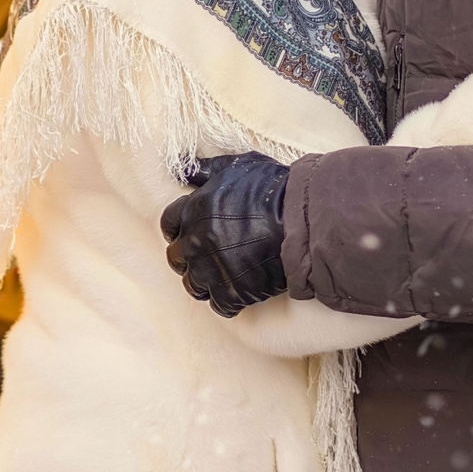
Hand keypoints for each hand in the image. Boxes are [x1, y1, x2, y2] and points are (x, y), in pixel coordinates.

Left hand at [158, 152, 291, 317]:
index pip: (168, 223)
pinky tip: (239, 292)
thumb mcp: (239, 166)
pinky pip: (219, 305)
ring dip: (204, 281)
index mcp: (195, 209)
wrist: (304, 220)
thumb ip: (208, 169)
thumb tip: (184, 170)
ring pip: (193, 284)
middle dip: (188, 258)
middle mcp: (197, 241)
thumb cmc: (275, 189)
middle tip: (207, 257)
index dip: (179, 228)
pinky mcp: (232, 292)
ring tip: (222, 276)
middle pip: (176, 258)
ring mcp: (212, 269)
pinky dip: (228, 301)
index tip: (188, 232)